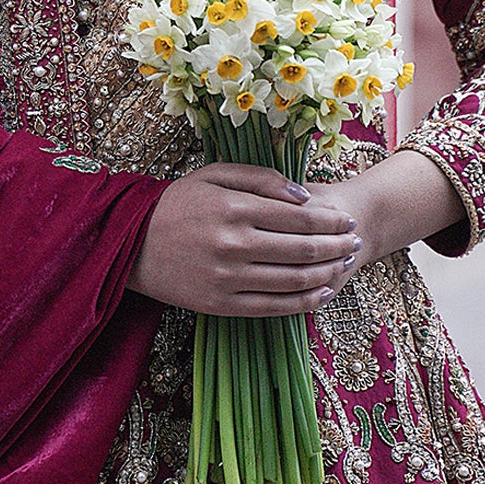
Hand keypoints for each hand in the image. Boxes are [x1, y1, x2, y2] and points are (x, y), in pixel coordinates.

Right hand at [128, 163, 360, 317]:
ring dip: (327, 273)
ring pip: (293, 280)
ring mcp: (227, 278)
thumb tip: (303, 195)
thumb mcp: (213, 176)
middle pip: (303, 249)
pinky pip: (272, 307)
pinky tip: (321, 293)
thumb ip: (260, 178)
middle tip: (355, 242)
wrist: (130, 244)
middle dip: (337, 245)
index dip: (331, 220)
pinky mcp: (220, 304)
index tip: (347, 220)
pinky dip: (303, 302)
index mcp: (233, 208)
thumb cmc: (175, 205)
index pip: (299, 217)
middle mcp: (233, 244)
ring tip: (343, 265)